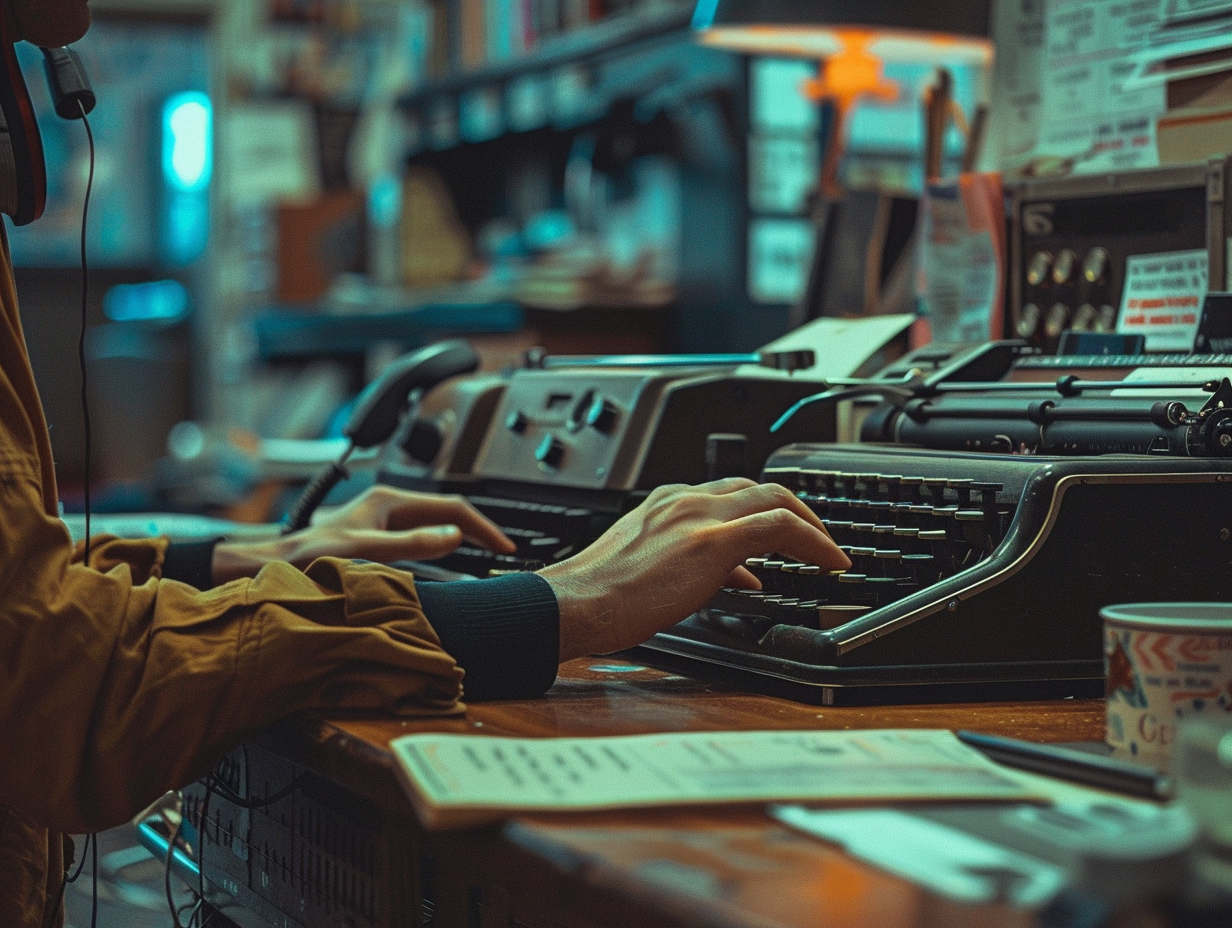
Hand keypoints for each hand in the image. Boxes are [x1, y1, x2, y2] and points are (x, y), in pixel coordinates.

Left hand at [211, 485, 514, 583]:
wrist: (276, 567)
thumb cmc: (311, 558)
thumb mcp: (368, 551)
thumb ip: (413, 543)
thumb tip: (454, 535)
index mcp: (391, 501)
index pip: (453, 507)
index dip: (483, 526)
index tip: (504, 545)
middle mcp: (389, 504)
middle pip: (448, 511)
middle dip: (480, 528)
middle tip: (503, 549)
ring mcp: (383, 517)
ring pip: (436, 520)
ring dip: (463, 534)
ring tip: (485, 552)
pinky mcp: (378, 532)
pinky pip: (423, 533)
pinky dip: (444, 542)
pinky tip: (448, 557)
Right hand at [538, 479, 848, 660]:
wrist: (577, 603)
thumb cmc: (603, 597)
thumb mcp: (653, 570)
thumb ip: (697, 566)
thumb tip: (738, 577)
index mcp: (666, 503)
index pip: (729, 493)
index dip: (764, 509)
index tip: (783, 533)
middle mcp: (685, 500)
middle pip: (759, 487)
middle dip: (797, 510)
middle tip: (817, 537)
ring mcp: (699, 516)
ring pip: (774, 499)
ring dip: (810, 523)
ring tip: (828, 551)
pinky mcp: (711, 541)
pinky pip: (778, 528)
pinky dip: (813, 540)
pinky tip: (829, 562)